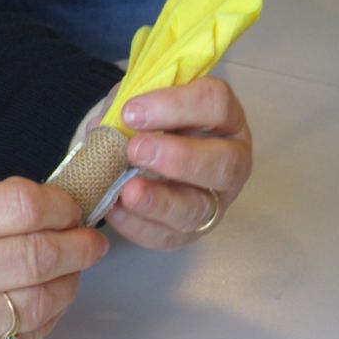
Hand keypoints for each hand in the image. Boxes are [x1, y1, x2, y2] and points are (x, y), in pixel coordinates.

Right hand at [0, 177, 108, 338]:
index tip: (73, 211)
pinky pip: (25, 338)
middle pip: (37, 257)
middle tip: (93, 243)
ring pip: (38, 303)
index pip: (22, 207)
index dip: (60, 207)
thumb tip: (55, 206)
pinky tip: (52, 299)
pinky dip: (50, 316)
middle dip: (79, 248)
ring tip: (72, 271)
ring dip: (68, 283)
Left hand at [87, 77, 251, 249]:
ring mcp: (216, 200)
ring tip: (127, 191)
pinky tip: (116, 210)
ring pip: (200, 208)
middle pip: (224, 163)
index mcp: (226, 118)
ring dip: (162, 201)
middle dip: (180, 158)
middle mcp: (232, 161)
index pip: (216, 104)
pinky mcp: (192, 229)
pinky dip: (141, 226)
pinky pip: (171, 236)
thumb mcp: (143, 103)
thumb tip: (106, 129)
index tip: (131, 112)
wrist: (150, 155)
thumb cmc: (152, 123)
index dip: (176, 106)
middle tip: (136, 150)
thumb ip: (129, 108)